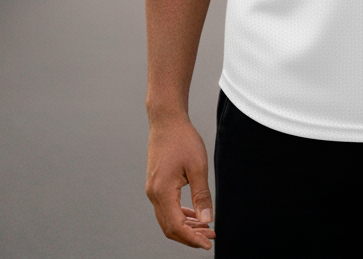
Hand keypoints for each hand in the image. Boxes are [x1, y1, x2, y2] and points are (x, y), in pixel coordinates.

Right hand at [145, 116, 215, 248]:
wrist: (166, 120)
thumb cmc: (182, 139)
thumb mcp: (198, 167)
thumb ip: (202, 195)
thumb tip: (207, 219)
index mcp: (162, 191)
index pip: (176, 226)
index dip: (192, 238)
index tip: (208, 243)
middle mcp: (153, 194)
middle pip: (169, 227)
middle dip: (190, 236)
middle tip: (210, 237)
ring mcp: (152, 189)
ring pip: (167, 219)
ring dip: (186, 226)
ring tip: (206, 227)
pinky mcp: (156, 184)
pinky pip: (166, 207)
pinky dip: (180, 215)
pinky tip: (194, 215)